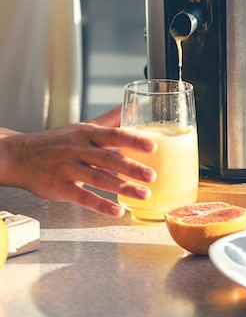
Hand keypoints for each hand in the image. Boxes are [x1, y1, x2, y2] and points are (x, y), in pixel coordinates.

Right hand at [0, 113, 156, 216]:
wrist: (20, 156)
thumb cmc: (56, 142)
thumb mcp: (82, 127)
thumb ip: (109, 120)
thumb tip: (131, 106)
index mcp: (87, 134)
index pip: (114, 135)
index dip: (133, 140)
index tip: (153, 146)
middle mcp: (79, 150)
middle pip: (109, 158)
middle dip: (132, 167)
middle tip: (153, 175)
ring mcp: (69, 169)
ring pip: (99, 179)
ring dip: (122, 188)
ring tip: (143, 194)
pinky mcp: (60, 188)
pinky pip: (82, 197)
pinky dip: (100, 205)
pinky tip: (117, 210)